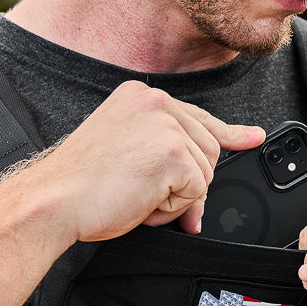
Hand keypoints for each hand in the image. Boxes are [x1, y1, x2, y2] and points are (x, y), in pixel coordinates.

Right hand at [37, 81, 264, 242]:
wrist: (54, 200)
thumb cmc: (79, 186)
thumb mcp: (126, 154)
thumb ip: (167, 154)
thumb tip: (203, 187)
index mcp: (140, 97)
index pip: (197, 116)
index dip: (229, 133)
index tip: (252, 138)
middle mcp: (156, 101)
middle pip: (208, 149)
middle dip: (188, 185)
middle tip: (148, 200)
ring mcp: (166, 123)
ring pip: (206, 171)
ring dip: (176, 198)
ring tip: (136, 197)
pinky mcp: (173, 150)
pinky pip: (197, 191)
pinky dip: (172, 208)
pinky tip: (141, 202)